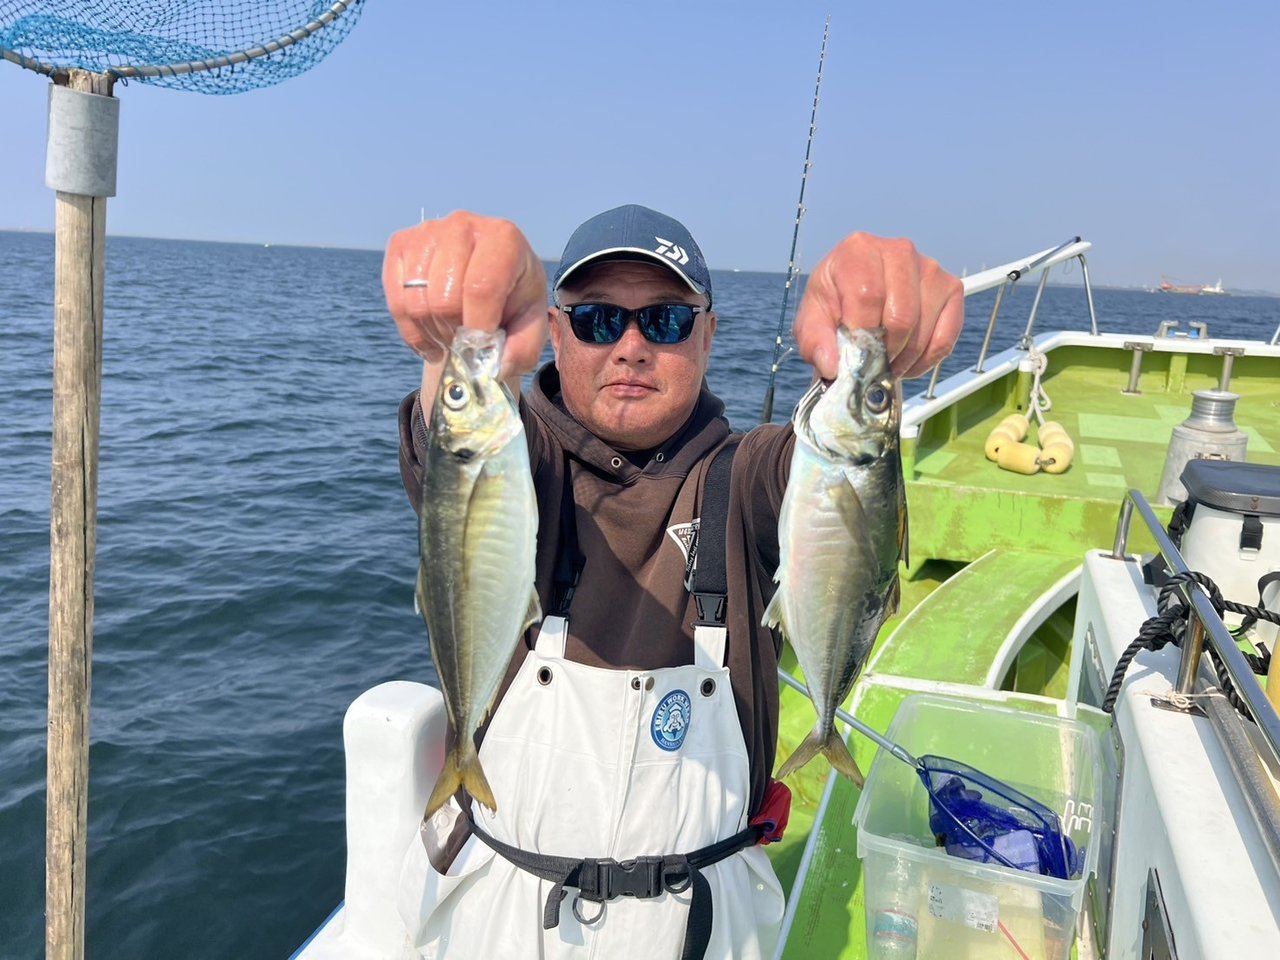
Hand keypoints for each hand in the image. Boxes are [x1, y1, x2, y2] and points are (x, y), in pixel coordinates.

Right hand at [382, 211, 548, 378]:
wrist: (488, 280)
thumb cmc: (512, 300)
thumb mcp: (530, 325)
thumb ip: (522, 349)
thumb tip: (495, 368)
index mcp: (504, 238)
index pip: (481, 287)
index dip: (477, 326)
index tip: (480, 347)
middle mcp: (463, 225)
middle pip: (444, 297)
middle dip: (454, 333)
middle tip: (466, 342)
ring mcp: (428, 232)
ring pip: (416, 301)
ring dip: (432, 333)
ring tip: (449, 339)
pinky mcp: (401, 244)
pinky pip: (395, 300)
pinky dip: (411, 330)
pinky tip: (430, 337)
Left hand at [793, 233, 963, 379]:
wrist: (856, 296)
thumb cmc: (834, 306)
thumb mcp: (812, 323)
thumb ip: (816, 343)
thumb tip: (831, 366)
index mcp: (859, 250)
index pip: (867, 297)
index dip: (863, 336)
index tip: (855, 357)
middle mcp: (899, 251)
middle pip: (901, 316)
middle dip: (885, 353)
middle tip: (872, 367)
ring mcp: (930, 268)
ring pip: (923, 329)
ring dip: (904, 360)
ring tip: (886, 364)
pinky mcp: (951, 289)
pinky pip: (945, 337)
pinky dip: (925, 360)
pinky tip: (907, 361)